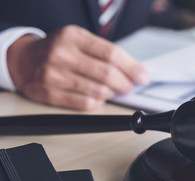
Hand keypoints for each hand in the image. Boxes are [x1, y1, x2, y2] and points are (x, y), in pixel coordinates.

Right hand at [7, 25, 148, 109]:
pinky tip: (97, 97)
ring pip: (97, 91)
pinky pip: (84, 104)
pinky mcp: (48, 93)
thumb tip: (136, 70)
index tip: (143, 76)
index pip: (111, 53)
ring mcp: (53, 75)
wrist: (25, 60)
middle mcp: (61, 54)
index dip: (131, 67)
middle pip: (106, 74)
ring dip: (111, 93)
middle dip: (125, 83)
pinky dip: (97, 102)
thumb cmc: (59, 50)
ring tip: (112, 90)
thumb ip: (105, 52)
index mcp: (72, 36)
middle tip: (129, 86)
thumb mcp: (80, 40)